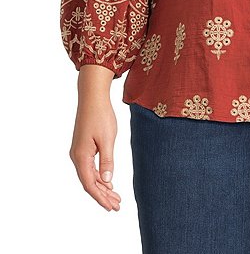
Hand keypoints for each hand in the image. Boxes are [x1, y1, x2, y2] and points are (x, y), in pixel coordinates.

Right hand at [69, 65, 121, 211]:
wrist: (92, 98)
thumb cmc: (101, 116)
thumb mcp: (107, 139)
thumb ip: (107, 161)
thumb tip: (106, 181)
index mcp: (81, 156)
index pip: (90, 184)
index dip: (101, 197)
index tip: (112, 206)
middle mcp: (77, 157)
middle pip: (89, 182)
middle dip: (103, 196)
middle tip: (117, 205)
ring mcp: (79, 152)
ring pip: (89, 176)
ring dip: (102, 187)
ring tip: (115, 198)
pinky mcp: (83, 148)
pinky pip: (90, 168)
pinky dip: (99, 177)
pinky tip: (108, 183)